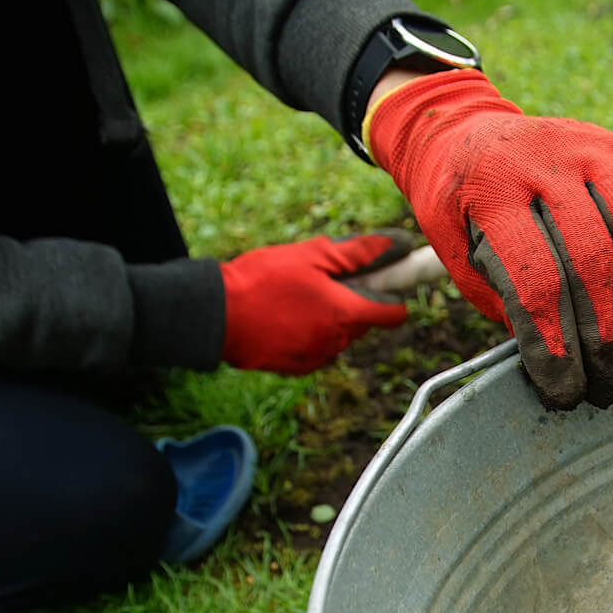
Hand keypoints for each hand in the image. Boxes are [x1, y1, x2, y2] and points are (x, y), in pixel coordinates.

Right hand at [219, 232, 424, 374]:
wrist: (216, 315)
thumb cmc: (263, 280)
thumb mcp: (312, 256)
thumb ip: (358, 253)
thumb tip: (396, 245)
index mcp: (346, 313)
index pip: (393, 314)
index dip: (392, 294)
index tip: (380, 280)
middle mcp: (338, 341)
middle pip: (364, 321)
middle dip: (352, 301)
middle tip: (322, 280)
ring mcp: (318, 357)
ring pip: (340, 335)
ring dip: (329, 318)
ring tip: (296, 298)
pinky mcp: (298, 368)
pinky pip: (318, 349)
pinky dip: (310, 334)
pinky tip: (285, 317)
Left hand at [366, 70, 612, 410]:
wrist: (465, 132)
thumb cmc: (463, 212)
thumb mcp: (458, 255)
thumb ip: (504, 302)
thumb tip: (559, 366)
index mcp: (492, 191)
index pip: (533, 277)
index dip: (554, 344)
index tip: (566, 394)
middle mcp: (546, 159)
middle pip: (592, 256)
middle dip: (606, 335)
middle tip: (610, 386)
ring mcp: (594, 147)